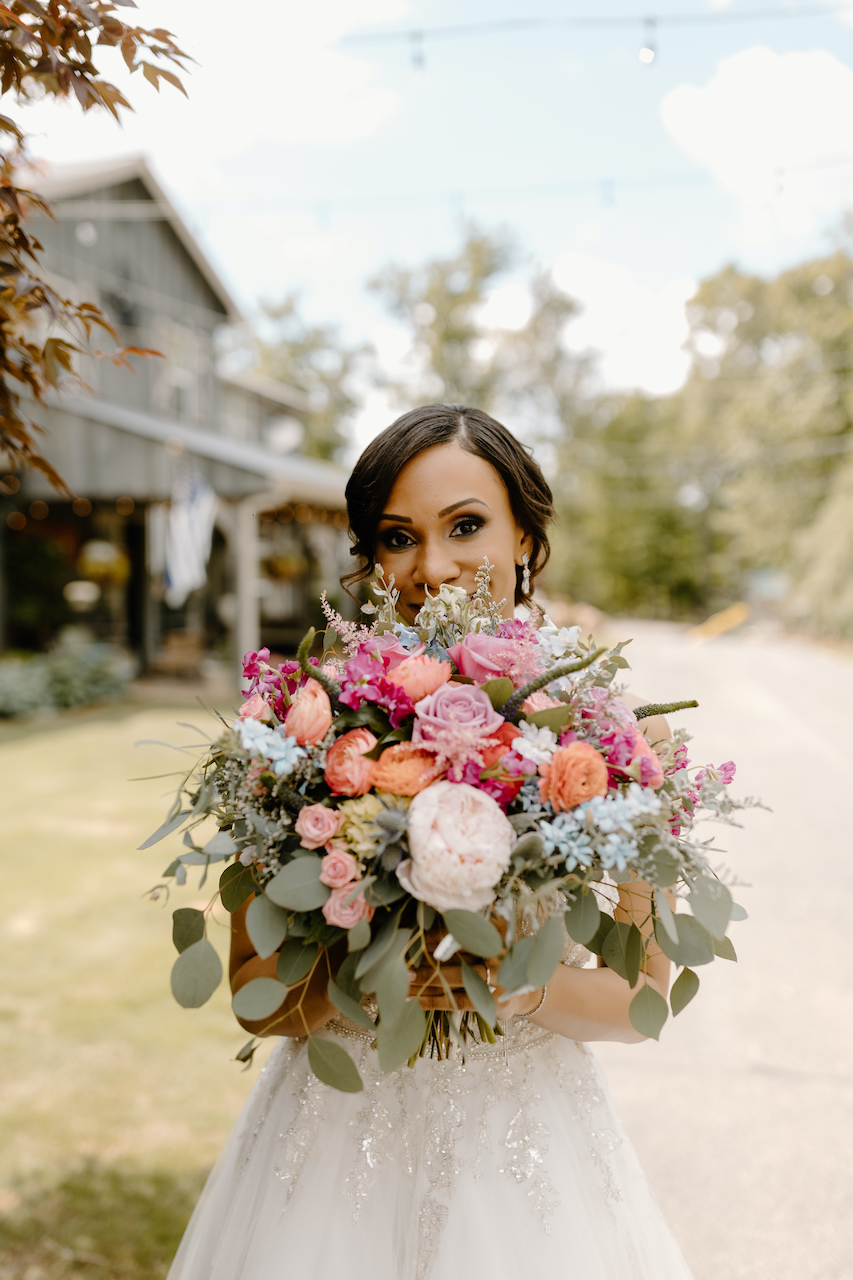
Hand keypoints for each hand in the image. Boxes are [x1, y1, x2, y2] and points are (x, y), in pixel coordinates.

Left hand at [407, 927, 543, 1018]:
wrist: (524, 990)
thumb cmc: (494, 959)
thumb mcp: (486, 940)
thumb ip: (462, 935)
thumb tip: (419, 932)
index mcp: (497, 929)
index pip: (462, 929)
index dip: (436, 934)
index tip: (412, 936)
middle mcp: (500, 951)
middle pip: (457, 952)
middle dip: (427, 956)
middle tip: (401, 959)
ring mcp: (499, 977)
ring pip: (456, 977)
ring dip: (426, 980)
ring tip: (403, 981)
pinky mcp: (493, 1002)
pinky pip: (458, 1001)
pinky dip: (434, 1001)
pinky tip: (414, 1001)